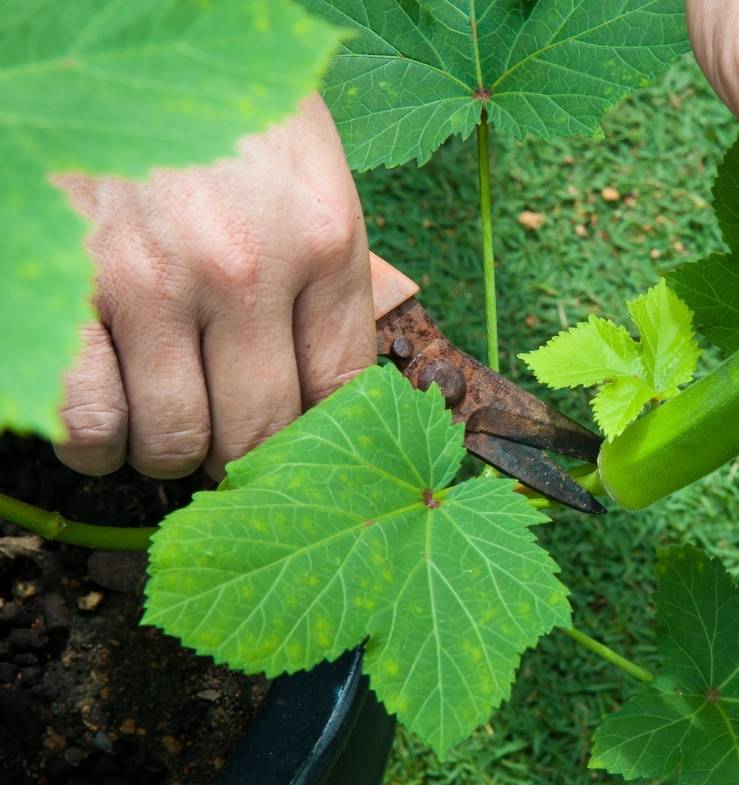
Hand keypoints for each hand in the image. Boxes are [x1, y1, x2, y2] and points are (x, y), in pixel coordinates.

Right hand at [54, 95, 417, 478]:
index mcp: (322, 238)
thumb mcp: (309, 171)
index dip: (318, 436)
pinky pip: (90, 421)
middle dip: (245, 455)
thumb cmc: (224, 108)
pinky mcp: (66, 286)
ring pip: (176, 442)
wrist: (122, 33)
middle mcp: (246, 268)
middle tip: (228, 444)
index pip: (340, 391)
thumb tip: (335, 385)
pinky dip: (98, 446)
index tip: (298, 443)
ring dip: (172, 455)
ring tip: (167, 431)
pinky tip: (107, 429)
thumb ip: (328, 274)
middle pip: (261, 431)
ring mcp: (153, 281)